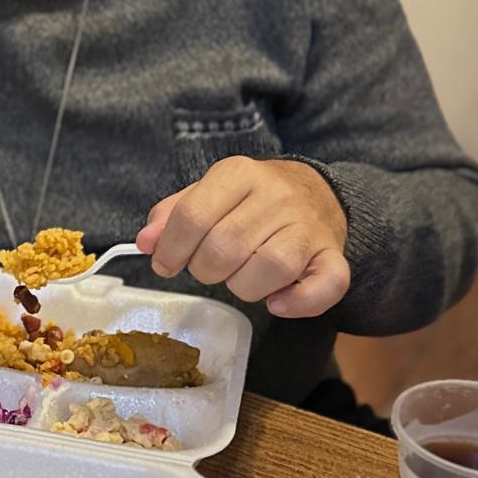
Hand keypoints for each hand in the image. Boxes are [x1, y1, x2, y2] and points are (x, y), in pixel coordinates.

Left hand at [136, 159, 349, 317]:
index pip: (193, 215)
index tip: (164, 264)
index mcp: (238, 173)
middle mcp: (276, 196)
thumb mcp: (208, 193)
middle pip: (225, 247)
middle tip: (209, 268)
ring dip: (244, 287)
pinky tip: (278, 303)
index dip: (171, 248)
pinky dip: (298, 303)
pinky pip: (325, 286)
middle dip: (205, 270)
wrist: (315, 191)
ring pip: (269, 268)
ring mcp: (308, 226)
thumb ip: (173, 215)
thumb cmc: (250, 200)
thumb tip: (145, 242)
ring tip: (241, 278)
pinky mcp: (332, 255)